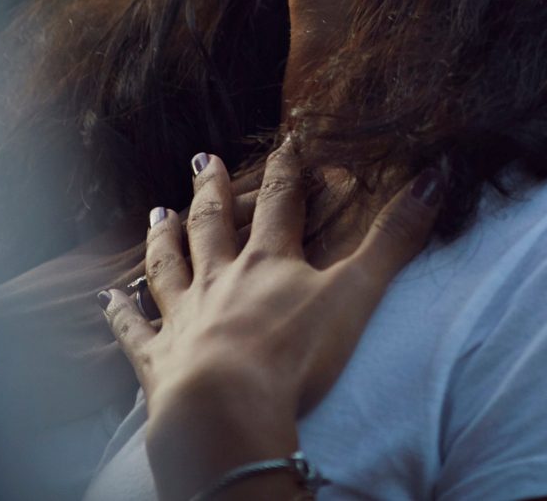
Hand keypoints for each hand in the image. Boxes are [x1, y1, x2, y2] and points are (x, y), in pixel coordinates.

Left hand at [101, 146, 440, 498]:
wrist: (226, 408)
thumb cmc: (293, 353)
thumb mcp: (357, 292)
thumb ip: (396, 237)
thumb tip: (439, 175)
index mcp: (270, 263)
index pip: (282, 204)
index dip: (288, 170)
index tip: (287, 138)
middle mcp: (221, 280)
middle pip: (215, 227)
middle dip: (213, 191)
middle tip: (202, 159)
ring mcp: (184, 318)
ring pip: (170, 268)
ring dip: (164, 240)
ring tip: (157, 213)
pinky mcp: (158, 361)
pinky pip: (134, 331)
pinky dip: (120, 314)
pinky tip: (107, 298)